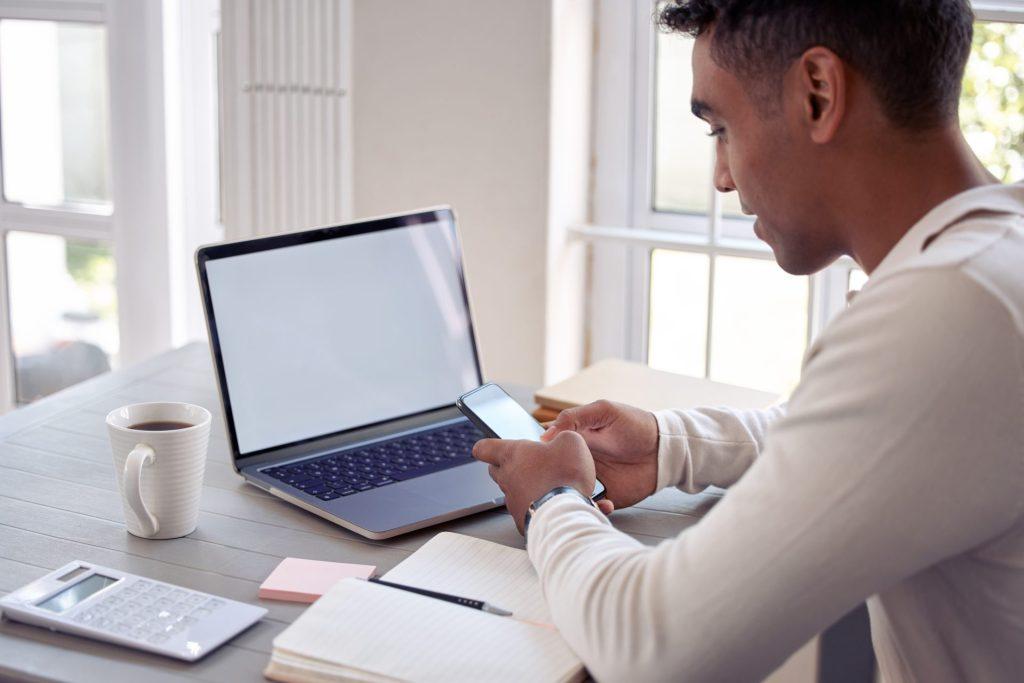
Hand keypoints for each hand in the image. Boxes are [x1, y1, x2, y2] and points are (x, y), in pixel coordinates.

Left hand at [472, 431, 608, 533]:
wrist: (567, 515)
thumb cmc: (565, 476)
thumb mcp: (571, 442)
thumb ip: (561, 436)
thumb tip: (560, 441)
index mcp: (512, 454)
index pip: (484, 448)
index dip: (486, 447)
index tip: (490, 447)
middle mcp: (507, 478)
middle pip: (495, 470)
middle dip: (507, 465)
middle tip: (526, 464)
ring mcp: (512, 501)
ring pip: (510, 491)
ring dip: (523, 486)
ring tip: (545, 485)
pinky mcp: (521, 520)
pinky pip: (523, 510)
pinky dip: (533, 506)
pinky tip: (550, 504)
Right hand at [541, 400, 658, 511]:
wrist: (664, 448)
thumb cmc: (635, 425)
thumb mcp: (603, 411)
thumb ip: (574, 417)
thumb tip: (545, 435)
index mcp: (575, 441)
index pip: (549, 448)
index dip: (537, 455)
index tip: (529, 461)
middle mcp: (580, 462)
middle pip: (554, 474)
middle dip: (546, 481)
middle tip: (541, 485)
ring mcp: (592, 480)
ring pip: (569, 492)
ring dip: (564, 497)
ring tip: (565, 498)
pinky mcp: (607, 496)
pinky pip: (591, 507)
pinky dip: (589, 508)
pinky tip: (595, 504)